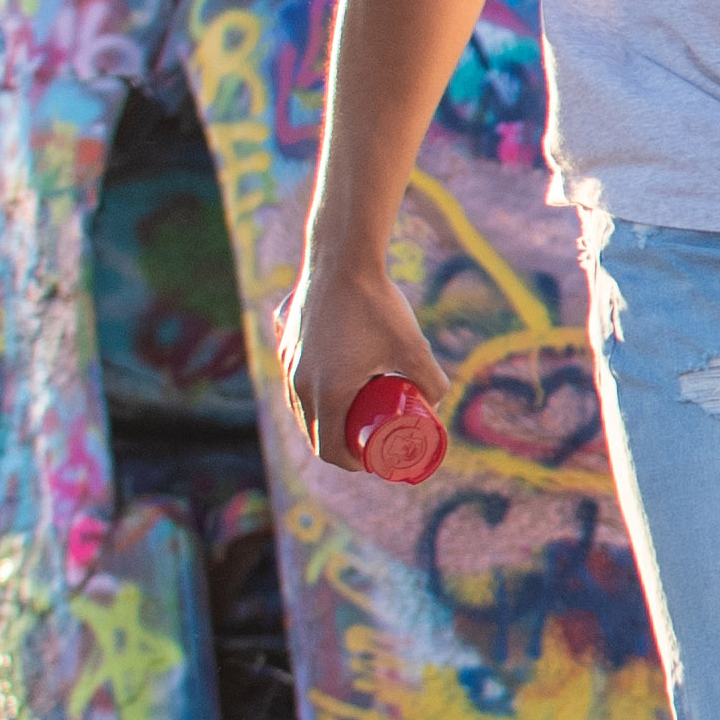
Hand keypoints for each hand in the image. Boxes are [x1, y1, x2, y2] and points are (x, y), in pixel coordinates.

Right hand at [277, 257, 446, 469]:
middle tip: (365, 437)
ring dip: (322, 414)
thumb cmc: (377, 305)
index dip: (351, 462)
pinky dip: (311, 384)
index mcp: (325, 394)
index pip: (329, 449)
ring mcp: (286, 360)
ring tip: (349, 410)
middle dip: (338, 441)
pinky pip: (294, 371)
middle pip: (312, 430)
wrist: (341, 258)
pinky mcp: (283, 338)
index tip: (369, 459)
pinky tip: (330, 375)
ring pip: (299, 403)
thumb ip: (433, 382)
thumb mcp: (414, 347)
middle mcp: (297, 382)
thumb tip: (435, 403)